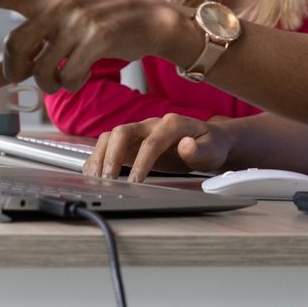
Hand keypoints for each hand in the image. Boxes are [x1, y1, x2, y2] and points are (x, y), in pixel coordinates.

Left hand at [0, 0, 172, 92]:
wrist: (151, 20)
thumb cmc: (105, 25)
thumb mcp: (67, 26)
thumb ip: (33, 47)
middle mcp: (59, 6)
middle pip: (14, 45)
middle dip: (16, 70)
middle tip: (25, 76)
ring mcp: (78, 21)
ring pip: (41, 68)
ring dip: (49, 84)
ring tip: (60, 79)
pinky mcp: (97, 38)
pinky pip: (69, 76)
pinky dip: (72, 84)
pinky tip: (80, 75)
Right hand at [85, 115, 234, 181]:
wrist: (208, 140)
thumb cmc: (211, 145)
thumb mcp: (213, 150)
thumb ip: (200, 149)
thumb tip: (186, 146)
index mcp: (171, 124)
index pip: (151, 142)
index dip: (141, 162)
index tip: (135, 182)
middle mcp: (151, 124)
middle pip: (122, 132)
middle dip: (112, 156)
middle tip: (108, 180)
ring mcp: (139, 132)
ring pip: (111, 137)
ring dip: (101, 156)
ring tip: (97, 179)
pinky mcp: (133, 144)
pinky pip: (109, 145)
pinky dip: (99, 158)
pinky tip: (94, 173)